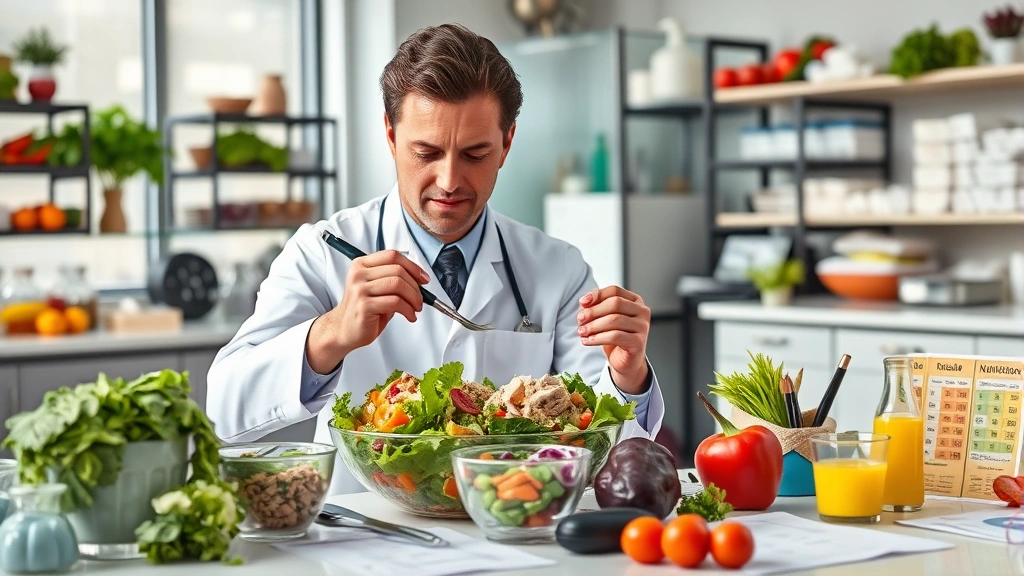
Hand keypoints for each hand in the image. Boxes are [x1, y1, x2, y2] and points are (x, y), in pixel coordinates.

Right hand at [306, 250, 428, 372]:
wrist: (344, 329)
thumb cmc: (364, 309)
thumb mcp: (377, 287)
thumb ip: (393, 278)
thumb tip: (420, 277)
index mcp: (361, 264)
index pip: (392, 256)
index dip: (412, 266)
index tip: (423, 278)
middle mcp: (359, 274)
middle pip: (397, 270)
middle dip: (415, 286)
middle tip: (420, 299)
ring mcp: (360, 290)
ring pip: (398, 285)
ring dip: (413, 298)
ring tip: (415, 308)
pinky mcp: (364, 306)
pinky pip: (395, 302)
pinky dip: (408, 310)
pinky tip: (409, 315)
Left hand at [576, 286, 650, 393]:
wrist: (626, 362)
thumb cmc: (616, 338)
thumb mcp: (605, 318)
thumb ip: (597, 307)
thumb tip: (584, 302)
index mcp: (635, 301)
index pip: (615, 291)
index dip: (597, 295)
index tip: (582, 303)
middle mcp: (642, 311)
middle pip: (615, 303)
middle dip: (594, 311)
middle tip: (580, 319)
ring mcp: (642, 327)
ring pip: (614, 320)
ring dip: (593, 326)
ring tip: (582, 332)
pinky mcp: (638, 342)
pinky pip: (615, 336)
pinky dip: (598, 338)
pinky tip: (588, 341)